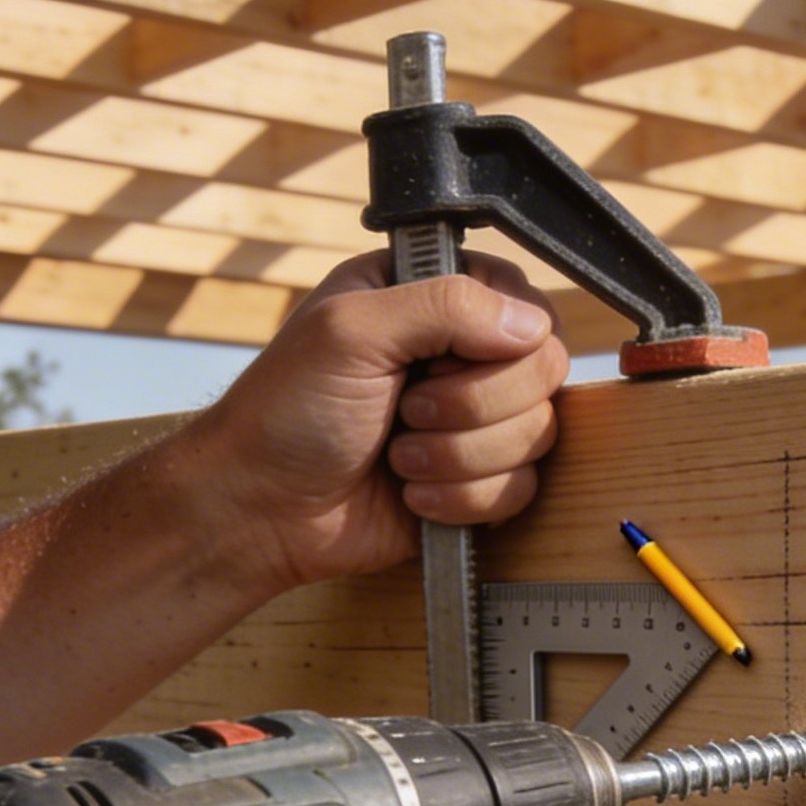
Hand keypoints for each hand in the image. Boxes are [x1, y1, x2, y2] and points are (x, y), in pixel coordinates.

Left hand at [186, 250, 569, 594]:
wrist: (261, 509)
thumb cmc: (286, 411)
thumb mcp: (351, 331)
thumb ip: (445, 305)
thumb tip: (531, 325)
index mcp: (432, 295)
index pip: (526, 305)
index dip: (499, 342)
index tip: (436, 361)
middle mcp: (461, 354)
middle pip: (544, 370)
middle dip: (472, 406)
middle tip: (407, 412)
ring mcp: (473, 421)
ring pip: (537, 434)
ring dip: (460, 457)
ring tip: (398, 459)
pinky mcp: (477, 482)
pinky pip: (520, 489)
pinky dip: (464, 499)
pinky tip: (412, 496)